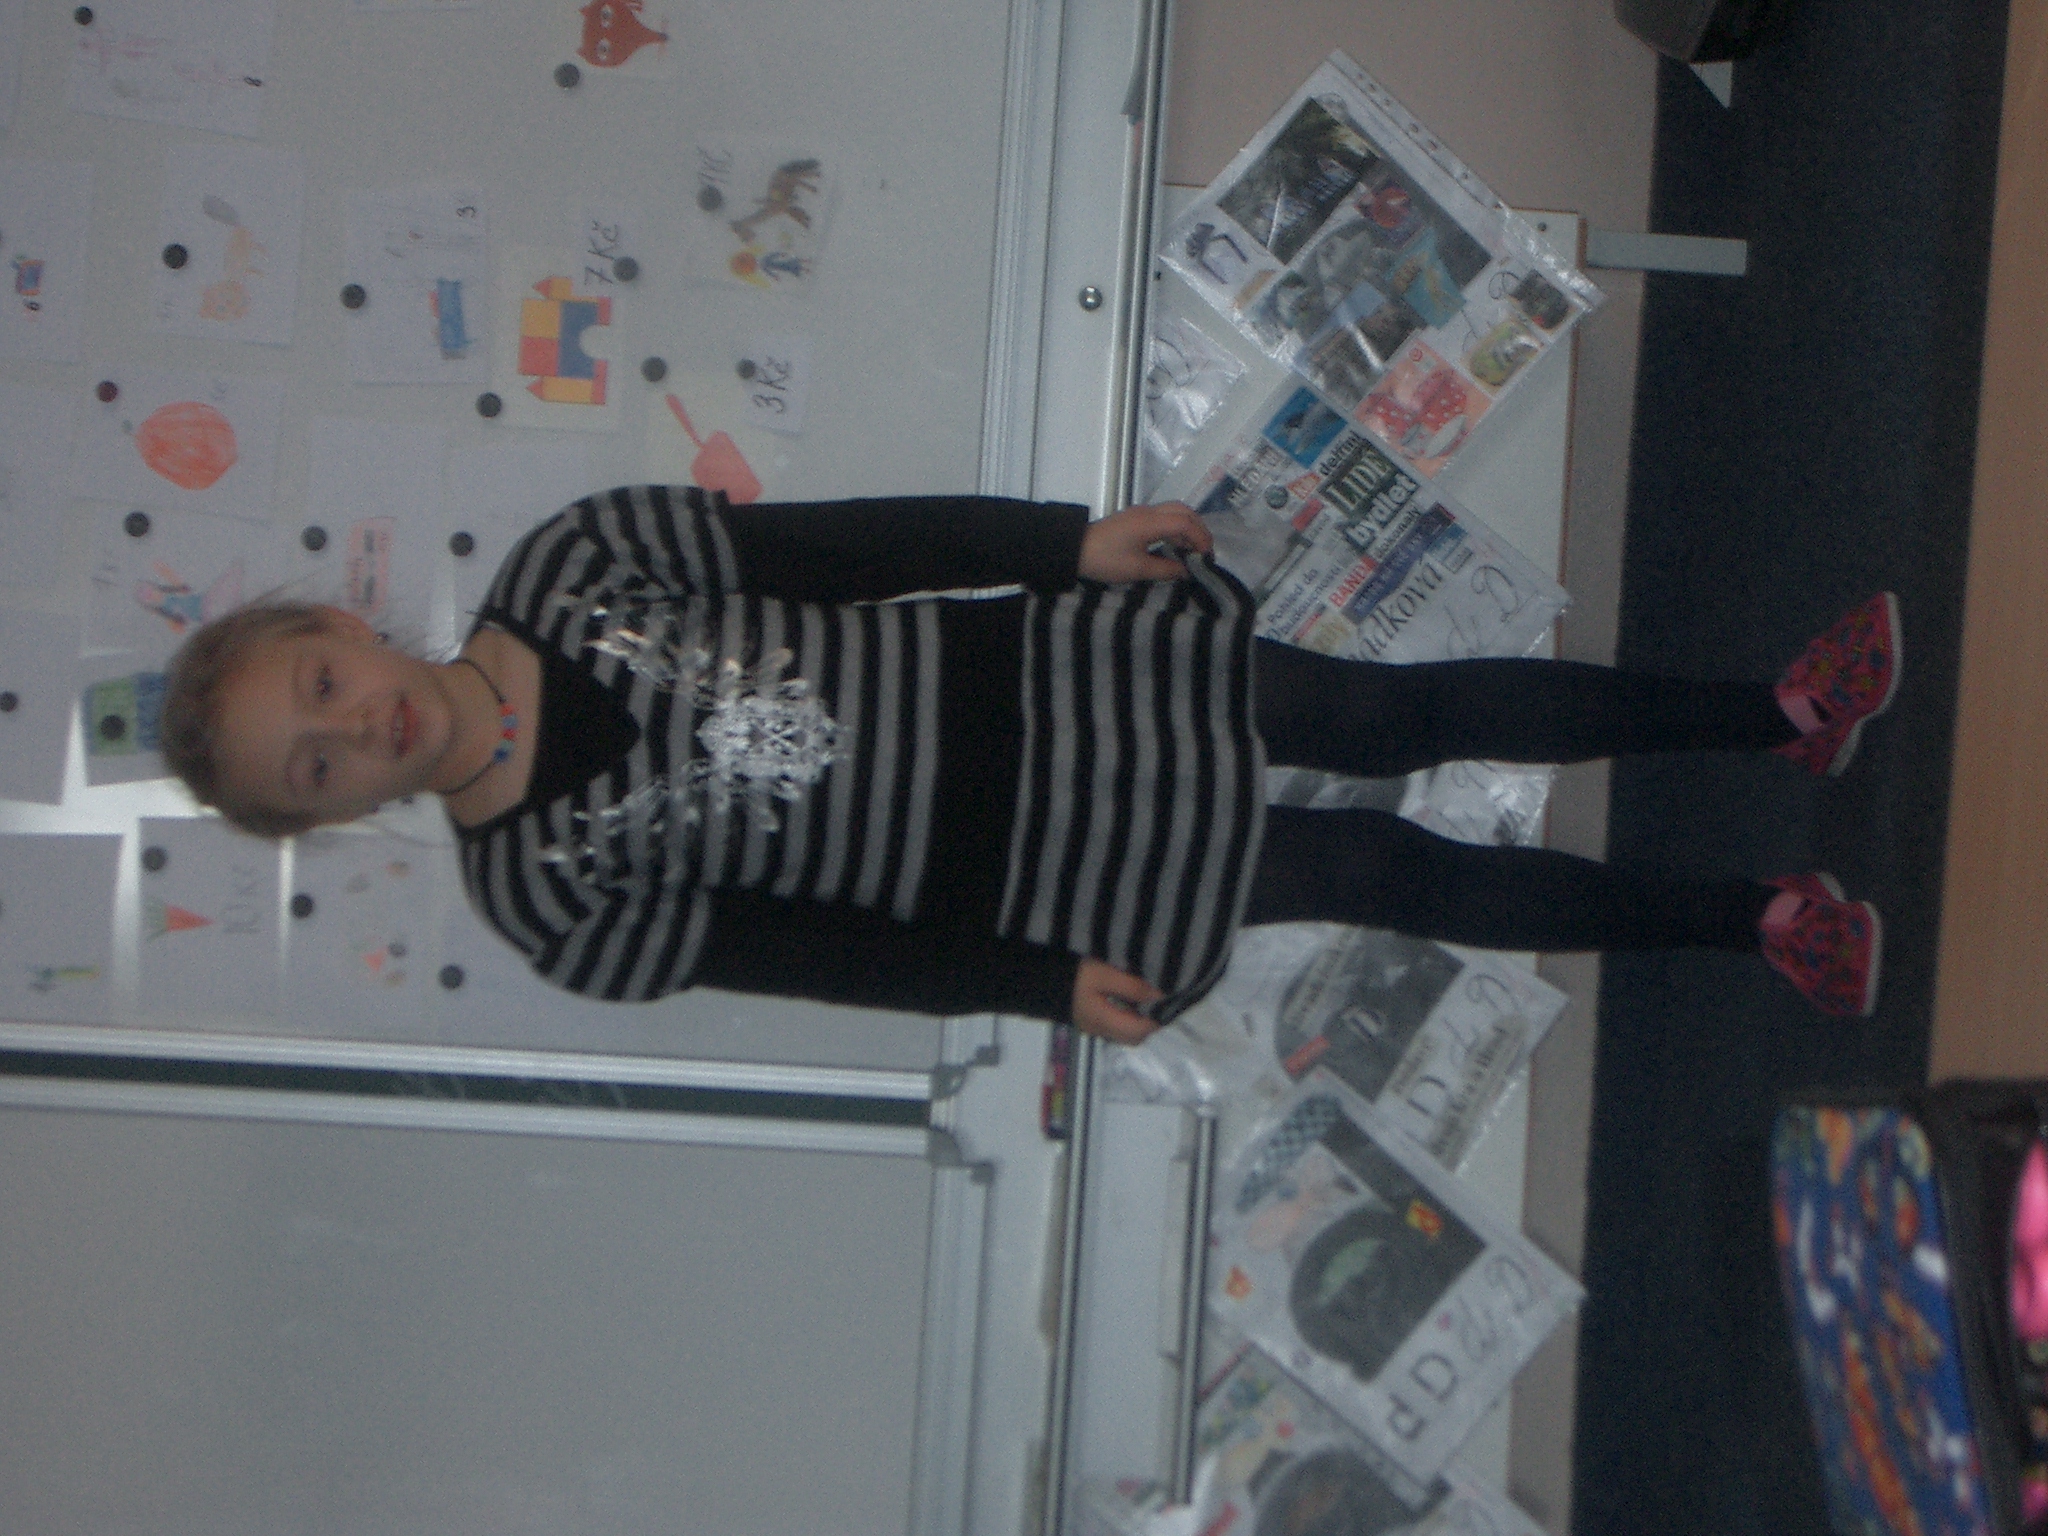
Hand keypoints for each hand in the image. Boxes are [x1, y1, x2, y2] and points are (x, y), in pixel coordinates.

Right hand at [1071, 957, 1163, 1043]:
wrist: (1040, 981)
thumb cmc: (1074, 977)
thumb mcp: (1104, 975)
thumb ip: (1131, 986)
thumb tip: (1158, 995)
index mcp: (1105, 1021)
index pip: (1140, 1030)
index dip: (1157, 1019)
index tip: (1167, 1003)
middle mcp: (1102, 1030)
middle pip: (1134, 1037)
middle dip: (1149, 1024)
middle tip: (1158, 1002)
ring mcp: (1095, 1028)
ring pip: (1126, 1034)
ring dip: (1139, 1022)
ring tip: (1146, 1000)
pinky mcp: (1091, 1022)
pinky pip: (1116, 1027)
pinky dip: (1128, 1018)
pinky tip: (1129, 1001)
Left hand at [1077, 502, 1213, 584]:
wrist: (1074, 549)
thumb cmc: (1105, 560)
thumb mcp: (1137, 570)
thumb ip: (1165, 569)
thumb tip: (1185, 571)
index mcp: (1150, 522)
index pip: (1185, 522)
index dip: (1201, 537)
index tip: (1206, 556)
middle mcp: (1148, 511)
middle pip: (1183, 510)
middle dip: (1198, 528)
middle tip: (1204, 550)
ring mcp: (1141, 513)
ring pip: (1173, 512)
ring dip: (1187, 527)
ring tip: (1192, 550)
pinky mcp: (1134, 518)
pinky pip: (1162, 517)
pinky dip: (1174, 528)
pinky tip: (1175, 545)